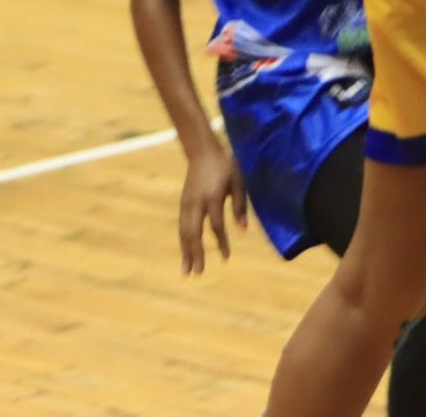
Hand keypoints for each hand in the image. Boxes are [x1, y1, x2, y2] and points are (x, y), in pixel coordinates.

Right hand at [176, 144, 248, 273]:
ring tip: (186, 271)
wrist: (202, 151)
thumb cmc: (225, 166)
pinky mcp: (183, 204)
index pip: (216, 225)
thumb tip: (243, 230)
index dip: (221, 242)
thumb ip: (241, 205)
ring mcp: (187, 204)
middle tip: (198, 273)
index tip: (226, 258)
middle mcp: (196, 202)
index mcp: (212, 196)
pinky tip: (185, 254)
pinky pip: (182, 227)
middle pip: (194, 232)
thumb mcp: (238, 181)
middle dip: (195, 254)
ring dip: (185, 252)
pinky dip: (183, 242)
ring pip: (184, 232)